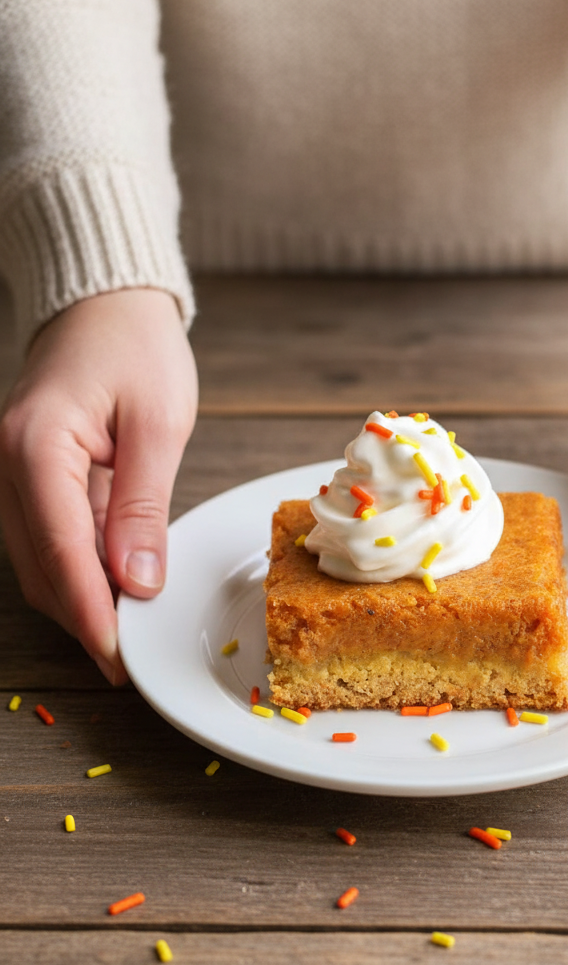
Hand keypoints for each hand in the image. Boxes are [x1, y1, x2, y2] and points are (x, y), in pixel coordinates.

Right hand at [0, 288, 197, 682]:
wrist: (104, 302)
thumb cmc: (134, 345)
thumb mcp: (157, 422)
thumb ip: (142, 505)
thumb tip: (136, 581)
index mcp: (36, 446)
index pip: (61, 551)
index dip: (91, 612)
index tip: (118, 658)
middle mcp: (9, 465)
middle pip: (40, 567)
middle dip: (83, 619)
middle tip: (127, 662)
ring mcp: (11, 474)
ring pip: (39, 562)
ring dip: (79, 601)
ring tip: (125, 634)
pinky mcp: (28, 479)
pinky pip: (47, 539)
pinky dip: (78, 571)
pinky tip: (114, 588)